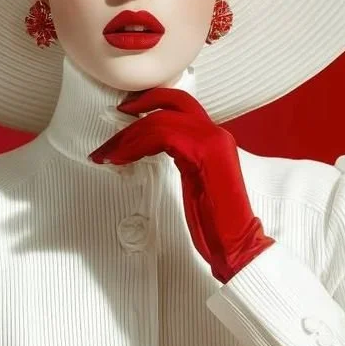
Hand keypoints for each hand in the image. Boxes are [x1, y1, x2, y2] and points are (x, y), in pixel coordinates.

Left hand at [89, 88, 273, 283]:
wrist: (237, 243)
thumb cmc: (216, 221)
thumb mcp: (195, 181)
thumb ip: (181, 159)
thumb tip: (151, 150)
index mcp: (214, 139)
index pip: (181, 105)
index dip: (152, 102)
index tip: (129, 110)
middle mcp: (215, 134)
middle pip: (171, 103)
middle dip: (139, 104)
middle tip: (116, 113)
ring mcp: (211, 141)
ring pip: (160, 121)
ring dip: (127, 137)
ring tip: (107, 151)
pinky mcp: (202, 154)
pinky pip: (160, 138)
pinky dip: (133, 147)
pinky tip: (119, 159)